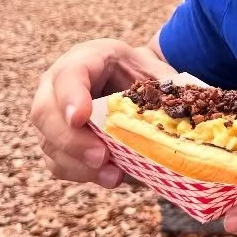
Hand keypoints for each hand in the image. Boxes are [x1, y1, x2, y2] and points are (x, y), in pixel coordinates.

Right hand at [29, 37, 177, 187]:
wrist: (131, 81)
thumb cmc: (144, 74)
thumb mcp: (157, 71)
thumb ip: (168, 87)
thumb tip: (191, 113)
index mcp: (86, 58)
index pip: (69, 74)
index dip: (71, 97)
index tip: (83, 118)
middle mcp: (57, 85)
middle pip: (44, 112)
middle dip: (71, 140)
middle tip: (102, 157)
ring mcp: (53, 114)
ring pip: (48, 143)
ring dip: (78, 164)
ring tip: (114, 175)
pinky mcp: (56, 141)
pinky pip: (57, 163)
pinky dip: (81, 174)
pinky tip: (111, 177)